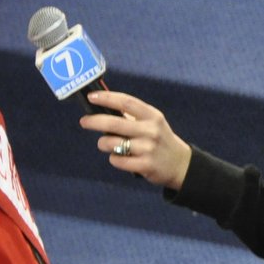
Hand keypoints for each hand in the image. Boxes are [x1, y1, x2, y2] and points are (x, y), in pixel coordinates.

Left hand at [78, 90, 193, 189]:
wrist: (180, 164)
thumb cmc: (159, 139)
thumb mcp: (152, 122)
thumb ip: (132, 115)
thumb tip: (102, 106)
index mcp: (152, 115)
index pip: (126, 102)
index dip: (107, 98)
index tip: (92, 97)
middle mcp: (151, 130)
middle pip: (114, 124)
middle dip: (94, 121)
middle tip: (84, 121)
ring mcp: (148, 149)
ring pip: (112, 144)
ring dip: (103, 143)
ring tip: (106, 144)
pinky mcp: (145, 165)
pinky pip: (117, 160)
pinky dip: (114, 158)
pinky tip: (120, 157)